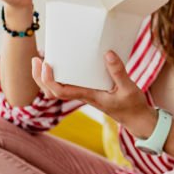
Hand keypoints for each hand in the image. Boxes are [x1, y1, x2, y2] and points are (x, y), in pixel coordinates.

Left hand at [31, 51, 152, 131]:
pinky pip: (67, 87)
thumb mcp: (129, 88)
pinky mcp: (89, 92)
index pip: (61, 91)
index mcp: (89, 96)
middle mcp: (83, 96)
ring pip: (56, 91)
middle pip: (52, 92)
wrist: (136, 119)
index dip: (49, 79)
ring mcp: (84, 95)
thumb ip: (118, 72)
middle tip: (36, 59)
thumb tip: (107, 54)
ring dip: (45, 78)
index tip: (46, 64)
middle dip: (40, 77)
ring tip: (42, 60)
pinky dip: (58, 78)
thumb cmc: (133, 106)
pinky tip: (60, 67)